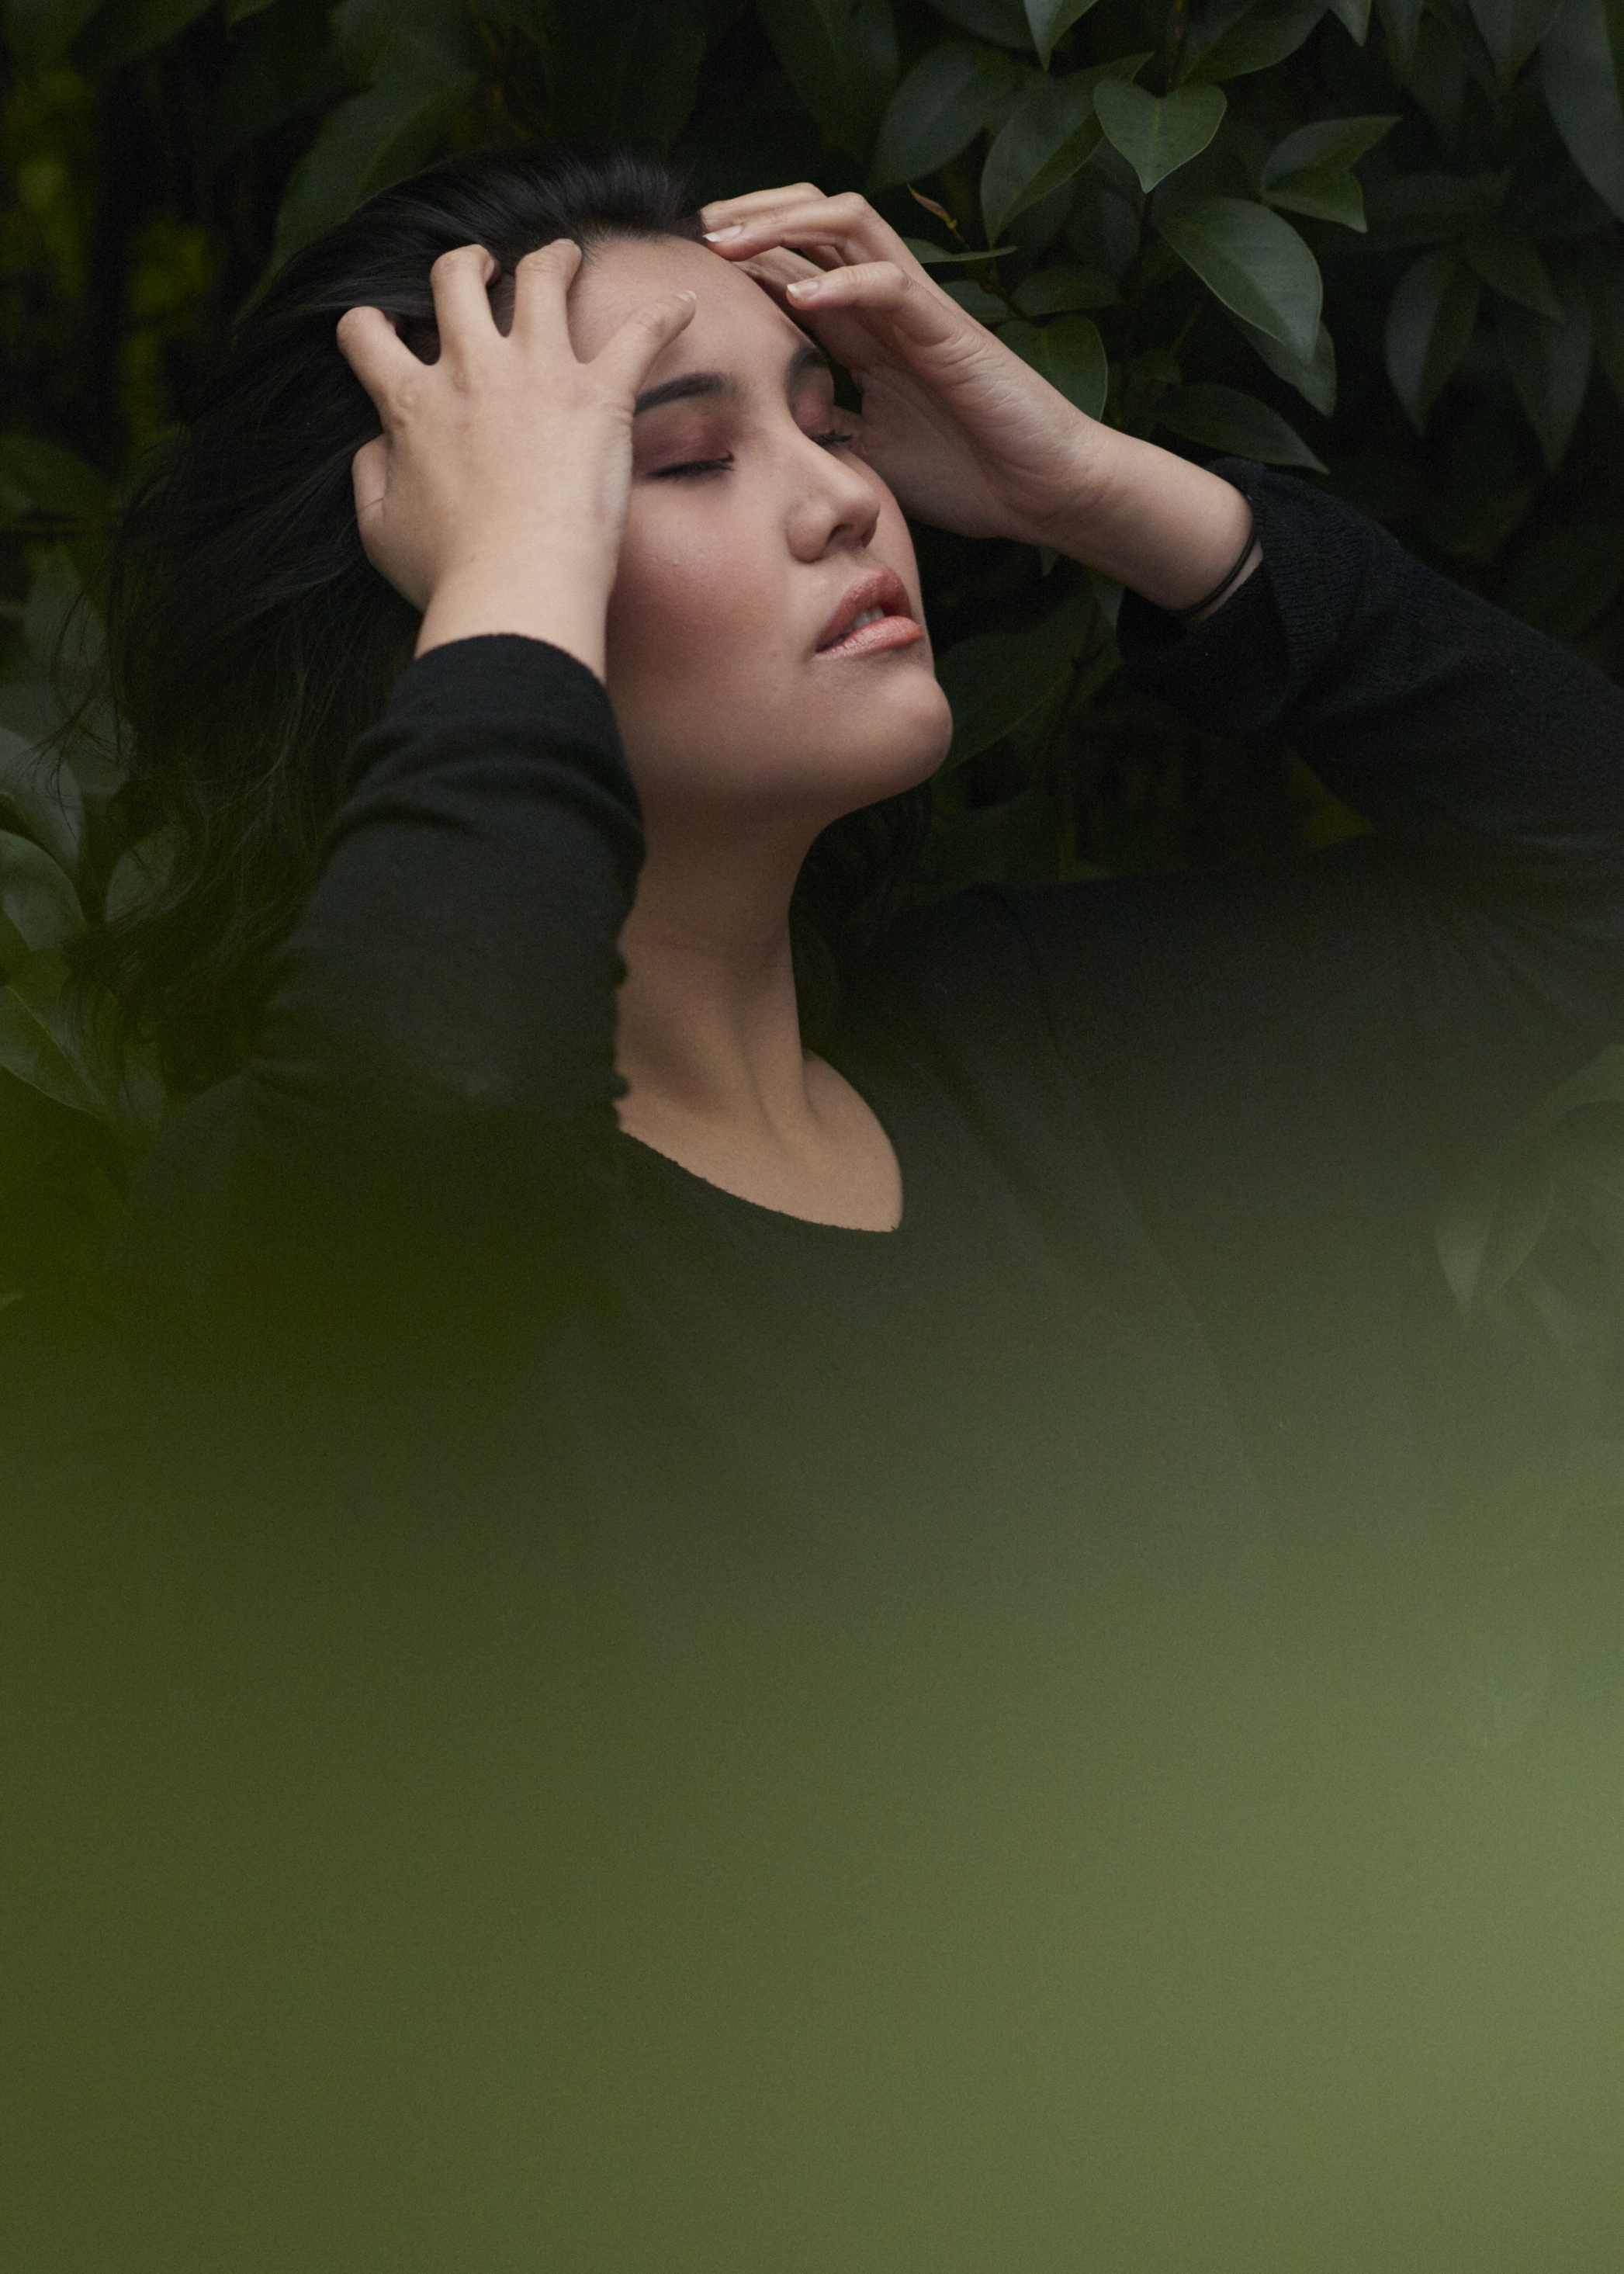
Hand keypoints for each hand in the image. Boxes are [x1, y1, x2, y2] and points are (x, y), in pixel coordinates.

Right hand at [337, 240, 696, 671]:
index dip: (369, 324)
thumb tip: (376, 443)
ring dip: (553, 258)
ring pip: (541, 275)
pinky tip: (686, 302)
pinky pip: (641, 334)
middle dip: (468, 263)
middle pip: (457, 278)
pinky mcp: (599, 394)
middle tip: (485, 269)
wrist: (516, 589)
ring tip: (565, 257)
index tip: (390, 329)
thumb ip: (370, 475)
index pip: (367, 332)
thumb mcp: (378, 530)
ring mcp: (539, 373)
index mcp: (413, 403)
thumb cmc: (449, 574)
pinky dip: (668, 313)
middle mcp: (471, 369)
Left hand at [699, 186, 1104, 550]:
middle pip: (812, 220)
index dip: (738, 256)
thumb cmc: (968, 473)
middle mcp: (886, 304)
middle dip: (748, 216)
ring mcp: (917, 307)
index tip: (681, 267)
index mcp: (865, 331)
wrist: (1042, 491)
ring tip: (730, 242)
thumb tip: (765, 438)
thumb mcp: (870, 455)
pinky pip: (889, 283)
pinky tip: (799, 298)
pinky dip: (842, 284)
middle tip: (692, 233)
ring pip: (847, 224)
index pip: (792, 265)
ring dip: (783, 224)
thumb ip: (826, 429)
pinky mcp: (947, 327)